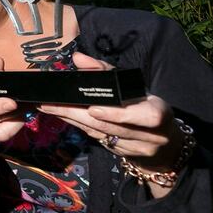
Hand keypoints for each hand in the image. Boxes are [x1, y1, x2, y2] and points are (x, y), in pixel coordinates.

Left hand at [38, 53, 182, 196]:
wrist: (164, 143)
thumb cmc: (146, 105)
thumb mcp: (133, 86)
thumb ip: (105, 70)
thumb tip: (78, 58)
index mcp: (158, 113)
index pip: (144, 116)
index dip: (118, 114)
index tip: (93, 109)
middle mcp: (149, 135)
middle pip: (109, 126)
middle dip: (76, 114)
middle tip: (50, 104)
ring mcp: (134, 148)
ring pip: (99, 134)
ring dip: (71, 120)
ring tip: (48, 108)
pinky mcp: (120, 154)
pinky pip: (96, 139)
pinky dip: (78, 126)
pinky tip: (62, 117)